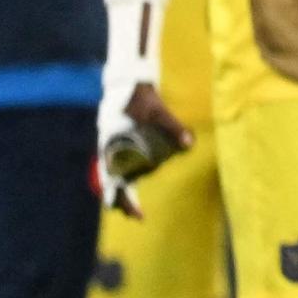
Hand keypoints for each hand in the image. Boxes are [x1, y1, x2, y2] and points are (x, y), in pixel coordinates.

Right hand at [98, 82, 190, 217]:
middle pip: (111, 182)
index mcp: (113, 145)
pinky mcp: (118, 142)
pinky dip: (127, 176)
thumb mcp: (158, 111)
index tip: (137, 214)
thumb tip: (188, 145)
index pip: (114, 181)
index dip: (124, 199)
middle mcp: (109, 149)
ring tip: (135, 208)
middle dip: (123, 200)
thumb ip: (173, 128)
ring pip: (115, 175)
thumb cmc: (141, 97)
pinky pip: (120, 164)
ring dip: (124, 190)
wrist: (128, 81)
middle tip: (138, 217)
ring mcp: (112, 146)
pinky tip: (136, 182)